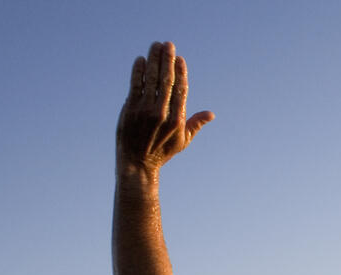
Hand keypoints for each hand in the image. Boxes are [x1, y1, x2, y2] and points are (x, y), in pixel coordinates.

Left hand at [116, 42, 213, 172]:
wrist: (137, 164)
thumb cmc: (161, 152)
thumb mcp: (182, 141)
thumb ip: (195, 124)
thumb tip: (211, 114)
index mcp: (177, 120)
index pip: (180, 90)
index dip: (180, 72)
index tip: (179, 58)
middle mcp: (162, 113)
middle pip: (167, 80)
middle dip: (167, 60)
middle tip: (168, 44)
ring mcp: (145, 110)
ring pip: (151, 79)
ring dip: (153, 59)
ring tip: (155, 46)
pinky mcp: (130, 109)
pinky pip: (135, 85)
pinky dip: (138, 71)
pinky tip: (141, 60)